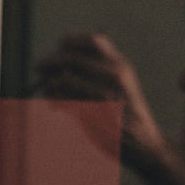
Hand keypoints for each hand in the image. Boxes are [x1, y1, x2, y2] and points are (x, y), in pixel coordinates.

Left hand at [34, 32, 165, 168]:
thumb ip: (98, 70)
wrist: (144, 143)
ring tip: (49, 89)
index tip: (58, 47)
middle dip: (51, 61)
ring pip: (63, 79)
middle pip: (71, 58)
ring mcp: (105, 94)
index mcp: (120, 65)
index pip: (93, 41)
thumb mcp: (120, 84)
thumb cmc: (125, 114)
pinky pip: (63, 101)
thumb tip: (60, 61)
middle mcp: (114, 75)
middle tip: (39, 67)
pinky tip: (55, 104)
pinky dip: (54, 100)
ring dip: (50, 83)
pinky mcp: (94, 115)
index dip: (70, 42)